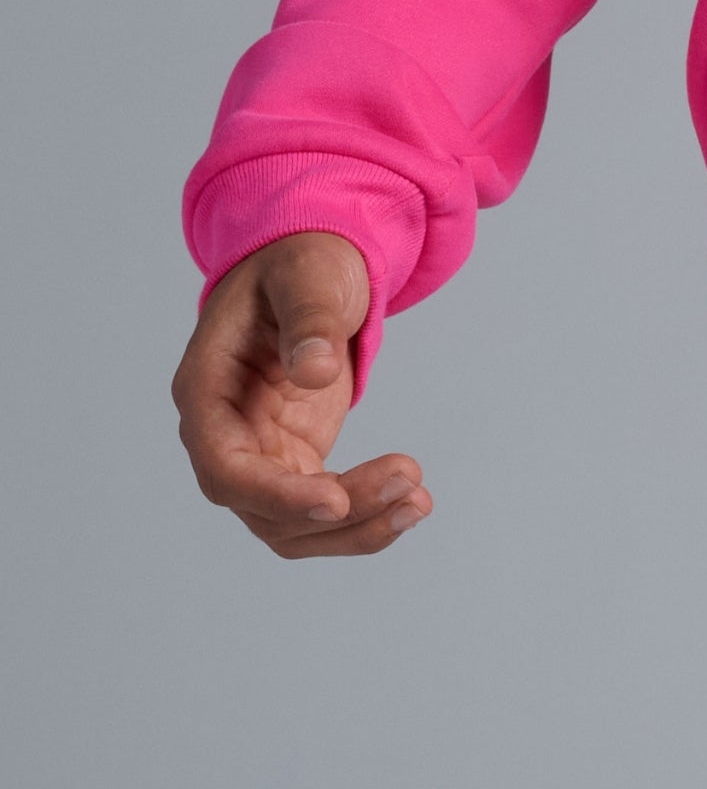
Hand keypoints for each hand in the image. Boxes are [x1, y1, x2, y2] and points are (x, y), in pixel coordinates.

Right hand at [172, 230, 432, 556]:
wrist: (311, 270)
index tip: (335, 502)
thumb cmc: (298, 262)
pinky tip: (411, 503)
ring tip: (419, 502)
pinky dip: (362, 515)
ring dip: (356, 526)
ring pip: (292, 524)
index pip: (224, 467)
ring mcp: (257, 451)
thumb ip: (309, 318)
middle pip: (263, 508)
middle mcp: (222, 434)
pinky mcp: (292, 459)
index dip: (274, 495)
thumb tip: (315, 370)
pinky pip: (319, 509)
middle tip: (409, 490)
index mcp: (205, 389)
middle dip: (335, 513)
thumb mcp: (306, 274)